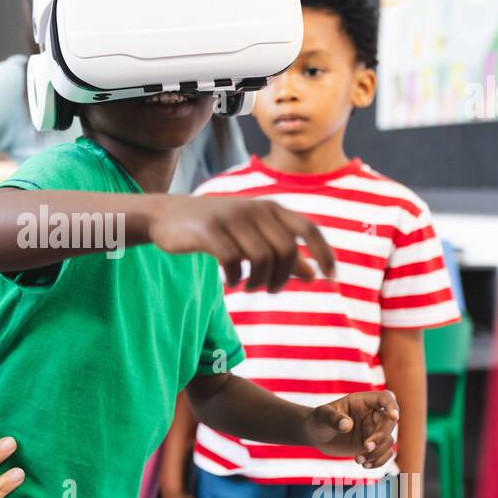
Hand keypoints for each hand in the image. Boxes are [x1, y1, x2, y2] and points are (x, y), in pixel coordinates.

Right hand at [146, 194, 335, 291]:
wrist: (166, 215)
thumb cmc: (217, 228)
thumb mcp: (253, 236)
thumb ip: (283, 253)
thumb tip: (315, 275)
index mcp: (270, 208)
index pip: (309, 229)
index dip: (325, 254)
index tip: (331, 279)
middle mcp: (254, 209)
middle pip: (286, 251)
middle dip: (283, 278)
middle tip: (270, 289)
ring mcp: (231, 218)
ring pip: (262, 259)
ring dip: (260, 281)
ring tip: (250, 286)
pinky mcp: (208, 231)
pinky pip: (232, 262)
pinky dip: (235, 278)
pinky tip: (231, 282)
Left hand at [304, 390, 398, 468]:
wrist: (316, 435)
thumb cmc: (318, 420)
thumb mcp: (322, 416)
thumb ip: (333, 418)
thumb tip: (347, 425)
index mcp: (363, 401)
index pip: (385, 398)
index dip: (392, 406)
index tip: (394, 417)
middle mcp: (372, 414)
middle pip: (389, 423)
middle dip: (381, 437)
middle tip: (366, 447)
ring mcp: (373, 430)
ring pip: (389, 440)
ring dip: (377, 453)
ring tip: (358, 459)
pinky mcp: (373, 445)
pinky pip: (385, 454)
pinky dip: (378, 461)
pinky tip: (363, 464)